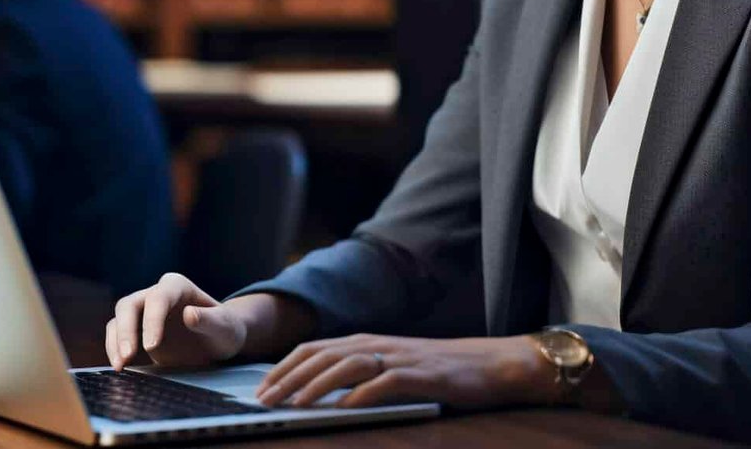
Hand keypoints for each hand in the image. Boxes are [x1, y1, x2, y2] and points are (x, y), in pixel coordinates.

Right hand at [106, 273, 247, 368]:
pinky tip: (120, 367)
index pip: (158, 297)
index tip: (151, 347)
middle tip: (128, 356)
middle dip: (125, 330)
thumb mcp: (225, 327)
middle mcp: (157, 294)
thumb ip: (210, 320)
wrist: (218, 341)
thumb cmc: (225, 330)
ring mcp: (144, 312)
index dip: (152, 320)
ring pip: (118, 318)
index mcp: (178, 286)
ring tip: (120, 366)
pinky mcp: (136, 331)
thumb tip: (189, 314)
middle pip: (130, 304)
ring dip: (115, 341)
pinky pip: (117, 335)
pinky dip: (114, 349)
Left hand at [255, 334, 554, 410]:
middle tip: (264, 399)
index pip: (314, 349)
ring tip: (294, 403)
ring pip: (347, 366)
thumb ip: (359, 373)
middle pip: (322, 355)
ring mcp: (399, 357)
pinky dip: (361, 394)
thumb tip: (317, 392)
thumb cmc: (438, 371)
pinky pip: (385, 382)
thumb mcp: (391, 366)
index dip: (284, 367)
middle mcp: (378, 344)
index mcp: (367, 341)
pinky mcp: (421, 375)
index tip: (261, 388)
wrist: (489, 364)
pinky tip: (343, 408)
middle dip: (289, 376)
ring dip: (316, 385)